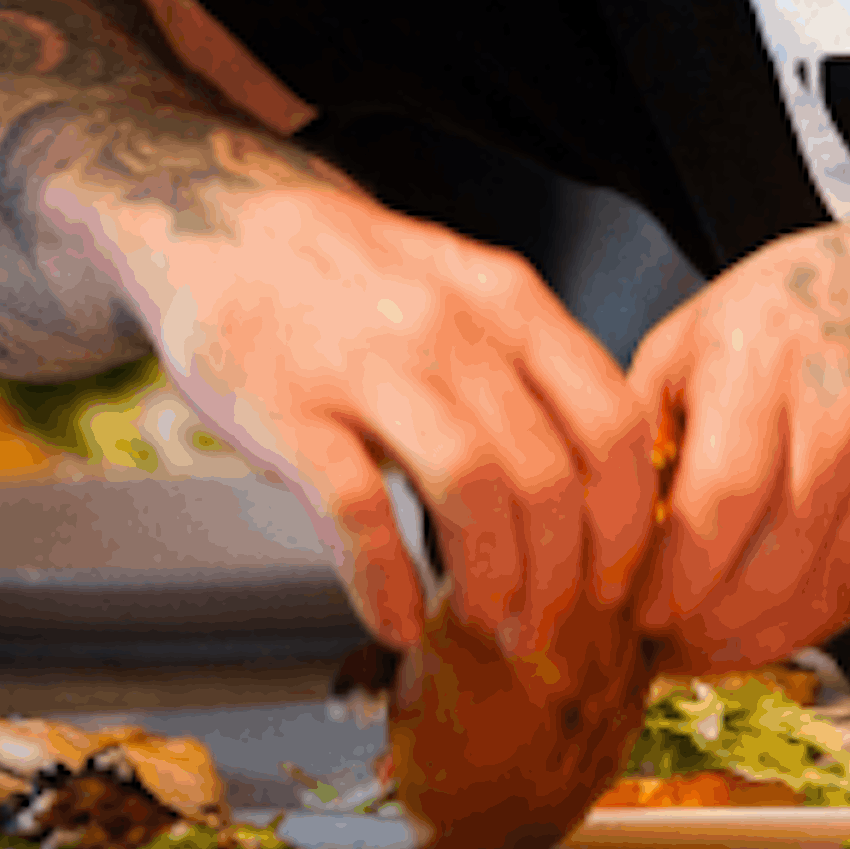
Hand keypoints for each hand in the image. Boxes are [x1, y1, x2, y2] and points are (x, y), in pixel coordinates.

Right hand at [138, 182, 661, 655]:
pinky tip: (396, 621)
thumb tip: (594, 493)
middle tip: (550, 626)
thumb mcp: (467, 297)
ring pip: (472, 491)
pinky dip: (385, 580)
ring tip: (488, 625)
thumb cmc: (357, 282)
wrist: (223, 222)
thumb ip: (531, 375)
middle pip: (549, 474)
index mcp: (512, 304)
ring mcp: (370, 367)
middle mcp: (453, 330)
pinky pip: (357, 511)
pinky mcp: (289, 409)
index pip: (611, 424)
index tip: (618, 579)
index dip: (626, 520)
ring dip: (492, 580)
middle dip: (562, 574)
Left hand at [624, 222, 849, 671]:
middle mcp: (843, 416)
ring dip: (749, 641)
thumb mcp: (694, 335)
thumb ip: (639, 428)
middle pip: (766, 572)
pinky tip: (765, 619)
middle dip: (699, 629)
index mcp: (764, 363)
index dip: (669, 582)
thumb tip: (589, 533)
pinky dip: (805, 623)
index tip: (632, 611)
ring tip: (701, 645)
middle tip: (657, 646)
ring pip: (814, 600)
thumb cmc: (800, 311)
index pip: (716, 508)